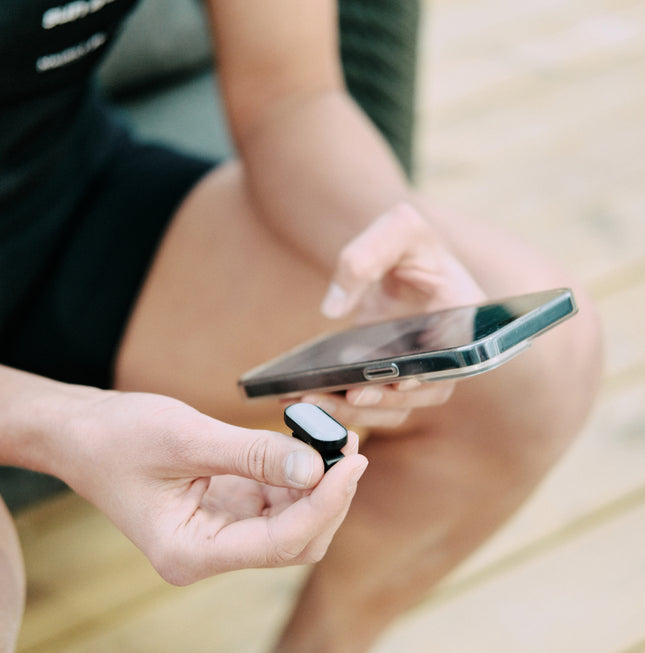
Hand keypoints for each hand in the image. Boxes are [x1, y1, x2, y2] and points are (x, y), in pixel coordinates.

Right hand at [63, 391, 366, 584]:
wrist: (83, 432)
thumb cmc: (117, 438)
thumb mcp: (186, 439)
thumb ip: (253, 455)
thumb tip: (314, 467)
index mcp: (190, 552)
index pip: (279, 543)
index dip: (324, 504)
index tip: (352, 463)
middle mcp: (209, 550)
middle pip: (294, 540)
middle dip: (328, 496)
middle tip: (350, 447)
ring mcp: (219, 530)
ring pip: (291, 521)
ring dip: (318, 483)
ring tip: (335, 439)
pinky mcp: (225, 507)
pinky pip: (274, 499)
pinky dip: (296, 473)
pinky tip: (307, 444)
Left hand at [311, 203, 485, 426]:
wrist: (391, 255)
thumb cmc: (404, 238)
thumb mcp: (396, 227)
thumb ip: (366, 256)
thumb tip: (334, 309)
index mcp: (463, 316)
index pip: (455, 359)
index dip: (430, 375)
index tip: (397, 379)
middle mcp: (445, 352)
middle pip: (423, 393)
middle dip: (383, 399)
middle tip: (347, 394)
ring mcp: (415, 369)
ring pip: (393, 406)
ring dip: (356, 412)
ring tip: (312, 402)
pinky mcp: (386, 377)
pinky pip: (369, 401)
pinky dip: (340, 406)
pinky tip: (302, 398)